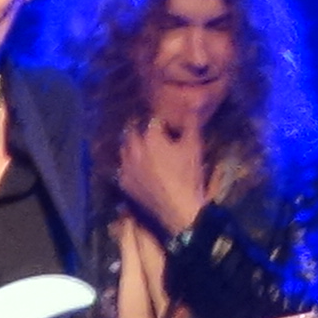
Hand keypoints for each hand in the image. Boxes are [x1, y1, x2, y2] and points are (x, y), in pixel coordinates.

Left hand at [113, 120, 214, 236]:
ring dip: (131, 144)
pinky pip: (123, 167)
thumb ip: (190, 124)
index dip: (161, 120)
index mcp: (151, 137)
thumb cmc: (188, 176)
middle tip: (150, 132)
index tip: (166, 123)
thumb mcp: (194, 147)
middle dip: (139, 128)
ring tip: (141, 147)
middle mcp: (133, 149)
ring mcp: (126, 167)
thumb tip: (189, 108)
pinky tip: (137, 167)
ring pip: (124, 148)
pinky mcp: (124, 183)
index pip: (153, 120)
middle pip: (131, 131)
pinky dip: (129, 163)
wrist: (177, 209)